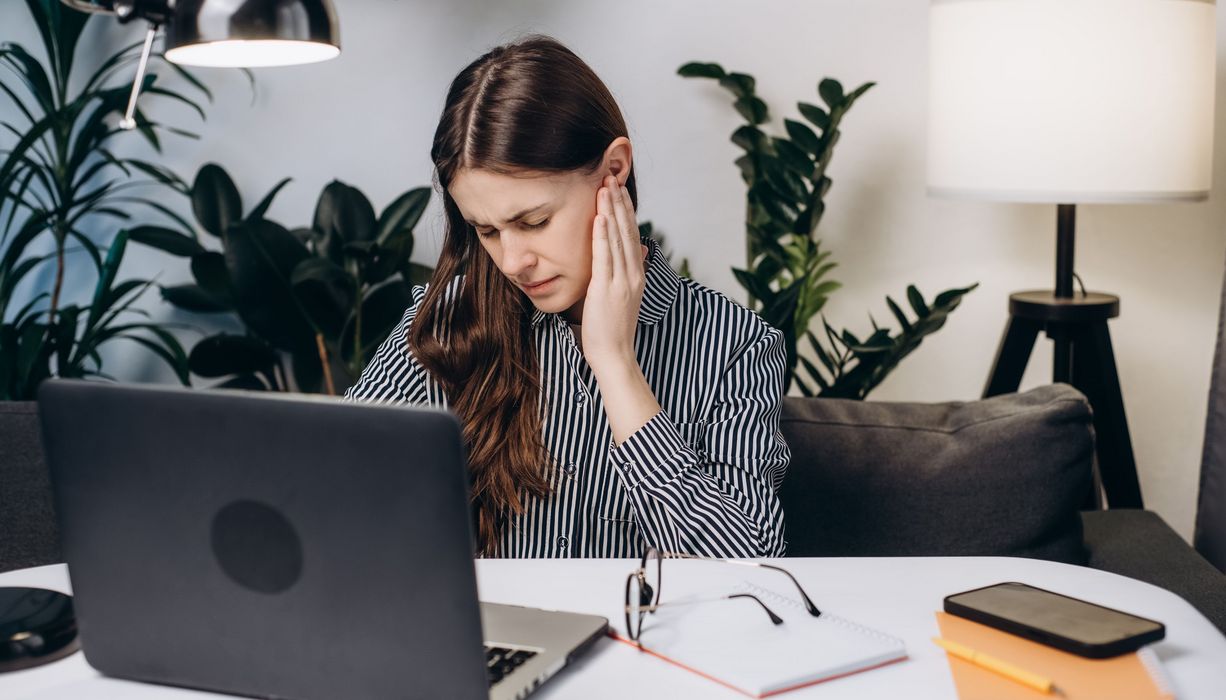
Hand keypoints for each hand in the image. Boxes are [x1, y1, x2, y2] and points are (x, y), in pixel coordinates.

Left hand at [581, 174, 645, 369]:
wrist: (615, 355)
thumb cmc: (613, 329)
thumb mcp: (625, 296)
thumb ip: (629, 271)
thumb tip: (637, 250)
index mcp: (636, 274)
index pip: (631, 234)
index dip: (625, 210)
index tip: (617, 189)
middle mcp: (633, 274)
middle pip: (627, 230)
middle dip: (619, 203)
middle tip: (611, 177)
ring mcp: (622, 281)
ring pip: (617, 238)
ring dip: (611, 211)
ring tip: (605, 187)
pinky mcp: (607, 289)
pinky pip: (605, 256)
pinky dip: (603, 235)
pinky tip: (600, 216)